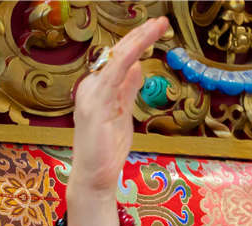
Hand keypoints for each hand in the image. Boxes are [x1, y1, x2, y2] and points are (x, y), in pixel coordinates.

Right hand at [69, 17, 168, 198]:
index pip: (118, 58)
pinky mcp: (95, 106)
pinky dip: (128, 58)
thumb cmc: (106, 150)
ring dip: (138, 41)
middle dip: (139, 34)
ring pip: (116, 58)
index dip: (137, 42)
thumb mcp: (123, 115)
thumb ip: (128, 91)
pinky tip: (141, 49)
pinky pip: (113, 75)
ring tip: (156, 27)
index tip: (155, 30)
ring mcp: (91, 95)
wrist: (95, 178)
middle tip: (160, 22)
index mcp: (98, 88)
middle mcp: (91, 86)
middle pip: (117, 53)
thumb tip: (136, 69)